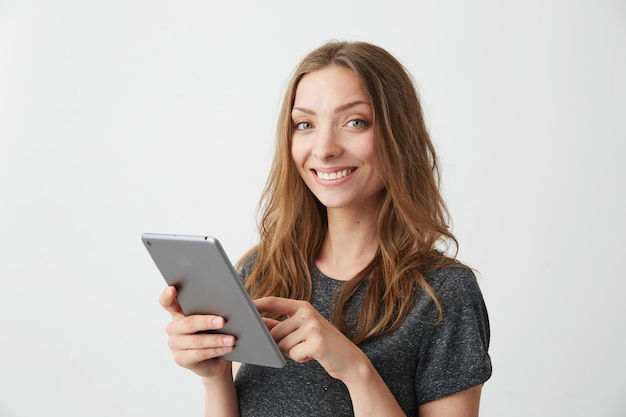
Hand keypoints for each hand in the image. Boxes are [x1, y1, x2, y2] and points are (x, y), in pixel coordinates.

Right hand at [159, 286, 234, 378]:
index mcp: (177, 312)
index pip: (167, 302)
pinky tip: (227, 348)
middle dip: (206, 322)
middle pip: (188, 323)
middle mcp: (173, 327)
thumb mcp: (212, 317)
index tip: (172, 289)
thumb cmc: (213, 331)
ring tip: (231, 339)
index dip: (167, 296)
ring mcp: (174, 344)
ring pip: (196, 340)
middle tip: (223, 321)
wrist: (214, 359)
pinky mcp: (181, 359)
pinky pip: (199, 354)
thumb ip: (212, 307)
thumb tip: (228, 300)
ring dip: (216, 339)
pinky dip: (216, 350)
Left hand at [254, 296, 368, 381]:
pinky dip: (300, 358)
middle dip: (280, 344)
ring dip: (291, 352)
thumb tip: (257, 322)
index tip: (242, 306)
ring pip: (282, 345)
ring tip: (308, 349)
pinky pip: (293, 354)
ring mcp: (312, 327)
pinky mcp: (316, 343)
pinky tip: (313, 355)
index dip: (256, 304)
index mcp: (302, 306)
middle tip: (299, 345)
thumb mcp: (302, 330)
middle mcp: (307, 313)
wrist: (349, 359)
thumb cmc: (321, 343)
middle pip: (274, 332)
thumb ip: (280, 325)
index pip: (273, 302)